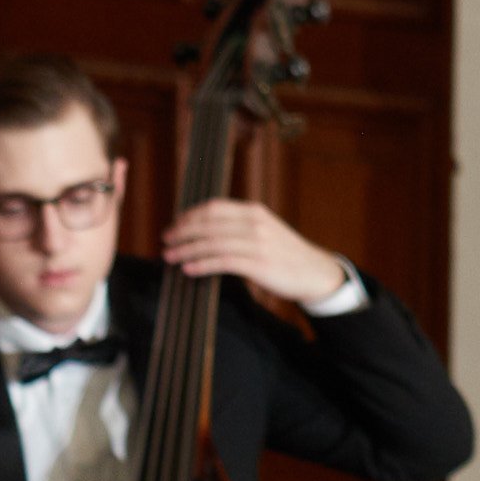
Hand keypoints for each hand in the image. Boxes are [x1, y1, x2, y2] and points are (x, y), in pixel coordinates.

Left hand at [163, 194, 349, 307]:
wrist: (314, 272)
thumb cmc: (286, 255)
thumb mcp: (265, 231)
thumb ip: (240, 227)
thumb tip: (209, 232)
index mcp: (253, 211)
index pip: (214, 208)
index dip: (190, 215)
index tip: (175, 225)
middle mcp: (254, 223)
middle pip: (209, 223)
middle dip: (183, 231)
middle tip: (166, 240)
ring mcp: (257, 243)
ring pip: (212, 242)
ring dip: (187, 249)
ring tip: (170, 256)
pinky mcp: (258, 264)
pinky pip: (223, 262)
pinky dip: (202, 264)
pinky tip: (189, 268)